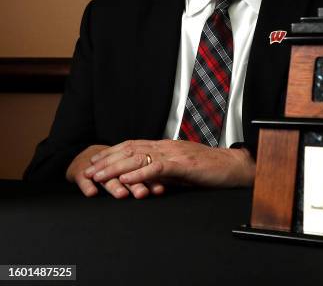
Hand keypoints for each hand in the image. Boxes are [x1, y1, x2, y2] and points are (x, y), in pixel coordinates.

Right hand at [66, 145, 163, 198]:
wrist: (87, 158)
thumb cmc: (115, 168)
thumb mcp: (131, 172)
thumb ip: (148, 179)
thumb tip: (167, 187)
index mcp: (130, 162)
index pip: (143, 169)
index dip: (152, 180)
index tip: (161, 190)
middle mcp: (114, 165)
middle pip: (126, 172)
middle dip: (136, 184)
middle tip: (143, 194)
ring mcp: (98, 169)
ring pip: (107, 176)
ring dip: (114, 185)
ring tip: (122, 194)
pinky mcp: (80, 173)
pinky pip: (83, 180)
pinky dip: (87, 185)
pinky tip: (91, 193)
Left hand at [84, 139, 254, 188]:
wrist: (233, 167)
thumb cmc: (210, 169)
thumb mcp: (182, 170)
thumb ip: (164, 171)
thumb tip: (147, 179)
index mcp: (167, 146)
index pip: (134, 145)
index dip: (112, 151)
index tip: (95, 160)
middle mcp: (167, 146)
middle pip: (131, 149)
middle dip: (106, 160)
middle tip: (87, 170)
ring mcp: (175, 153)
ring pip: (139, 157)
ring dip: (115, 167)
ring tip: (98, 176)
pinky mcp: (183, 164)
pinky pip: (156, 168)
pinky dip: (138, 173)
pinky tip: (125, 179)